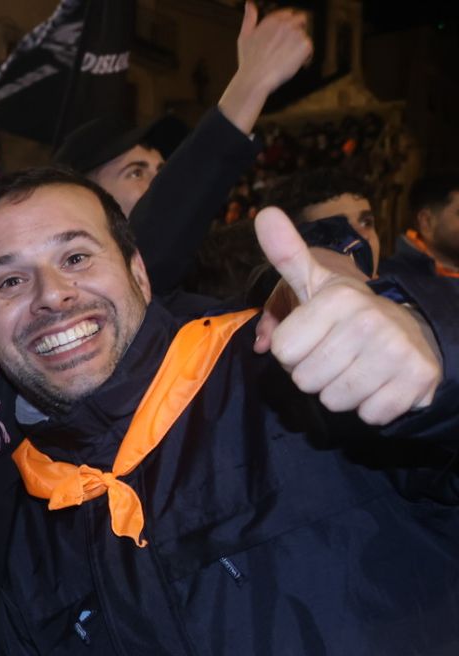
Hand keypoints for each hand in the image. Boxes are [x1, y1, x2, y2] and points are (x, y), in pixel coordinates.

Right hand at [219, 3, 312, 131]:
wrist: (256, 78)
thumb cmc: (249, 61)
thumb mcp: (244, 36)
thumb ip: (249, 17)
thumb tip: (249, 4)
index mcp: (272, 20)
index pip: (289, 14)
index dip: (287, 25)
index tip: (283, 37)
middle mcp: (286, 23)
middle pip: (301, 20)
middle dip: (297, 32)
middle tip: (287, 49)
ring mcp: (297, 33)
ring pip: (304, 36)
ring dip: (299, 46)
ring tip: (286, 59)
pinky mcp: (305, 44)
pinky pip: (310, 48)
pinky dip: (305, 57)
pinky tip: (292, 63)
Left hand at [254, 207, 440, 424]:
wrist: (411, 333)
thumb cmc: (347, 313)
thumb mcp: (314, 281)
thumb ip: (286, 252)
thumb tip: (263, 213)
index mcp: (339, 297)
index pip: (282, 353)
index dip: (294, 353)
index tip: (317, 337)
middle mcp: (370, 319)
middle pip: (304, 380)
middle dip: (315, 375)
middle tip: (339, 355)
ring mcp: (397, 349)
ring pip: (333, 401)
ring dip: (341, 393)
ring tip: (358, 368)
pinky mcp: (418, 379)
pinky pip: (368, 415)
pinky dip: (371, 407)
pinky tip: (381, 383)